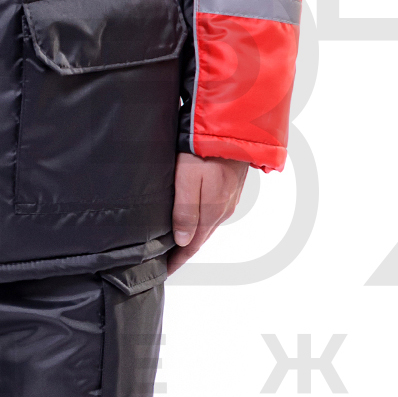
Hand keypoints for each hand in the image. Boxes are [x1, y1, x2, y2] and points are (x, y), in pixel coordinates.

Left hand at [168, 154, 248, 272]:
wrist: (233, 125)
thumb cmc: (205, 150)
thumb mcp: (188, 181)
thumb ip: (185, 212)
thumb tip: (182, 242)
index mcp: (212, 212)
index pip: (192, 246)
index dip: (177, 260)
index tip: (164, 272)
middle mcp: (224, 209)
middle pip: (200, 237)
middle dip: (184, 251)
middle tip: (167, 262)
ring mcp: (230, 197)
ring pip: (208, 224)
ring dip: (193, 235)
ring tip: (177, 243)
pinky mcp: (231, 185)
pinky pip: (215, 210)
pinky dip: (202, 220)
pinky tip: (194, 217)